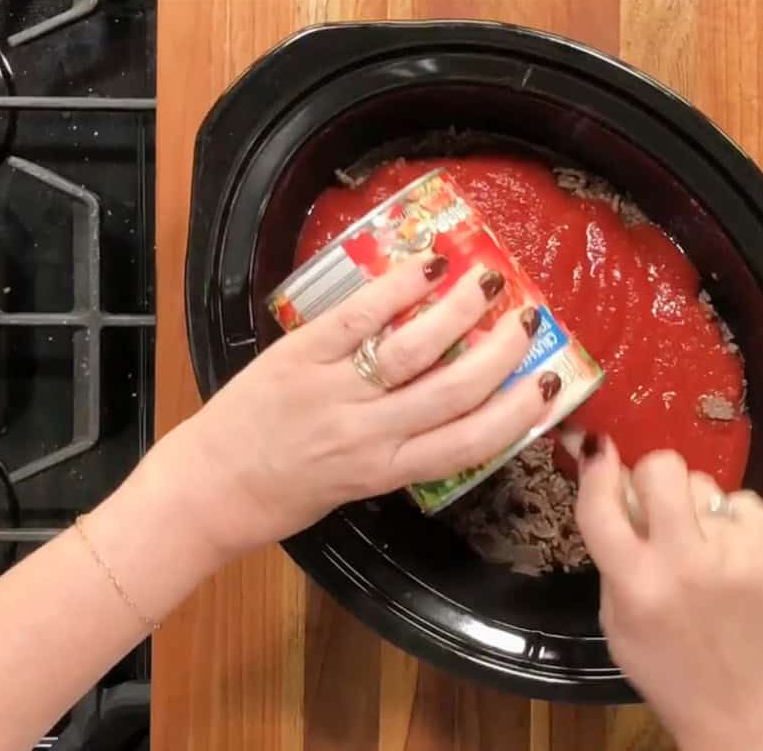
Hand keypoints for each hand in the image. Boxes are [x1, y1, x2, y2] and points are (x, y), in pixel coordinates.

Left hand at [153, 254, 558, 558]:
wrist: (210, 489)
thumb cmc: (284, 496)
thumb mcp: (355, 488)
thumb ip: (402, 452)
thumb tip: (453, 409)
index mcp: (387, 471)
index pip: (472, 443)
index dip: (520, 411)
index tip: (551, 382)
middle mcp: (368, 433)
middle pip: (455, 389)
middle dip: (500, 351)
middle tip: (527, 320)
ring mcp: (333, 391)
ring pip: (414, 347)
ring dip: (459, 311)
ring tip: (488, 280)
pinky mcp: (299, 355)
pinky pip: (357, 316)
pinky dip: (397, 288)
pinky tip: (428, 266)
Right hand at [571, 432, 762, 750]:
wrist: (744, 709)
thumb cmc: (668, 670)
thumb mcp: (617, 621)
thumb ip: (613, 558)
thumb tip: (613, 490)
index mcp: (637, 584)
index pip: (602, 503)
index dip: (595, 467)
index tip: (599, 450)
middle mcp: (685, 562)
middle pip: (661, 468)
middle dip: (651, 476)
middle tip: (655, 501)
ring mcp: (735, 553)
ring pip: (704, 482)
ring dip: (692, 504)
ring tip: (698, 541)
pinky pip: (743, 500)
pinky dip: (732, 518)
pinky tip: (729, 550)